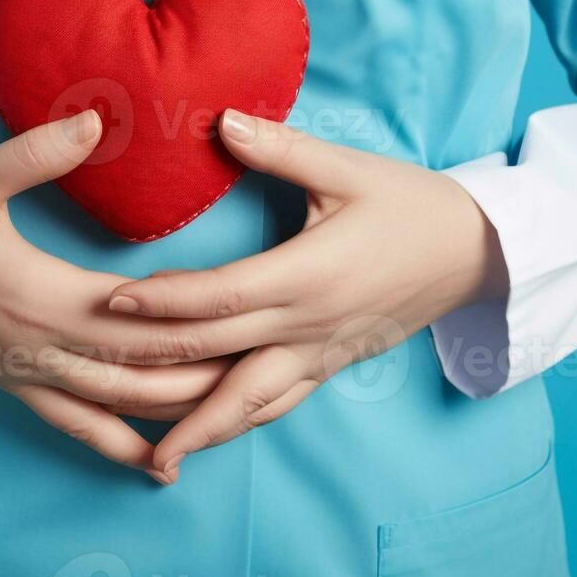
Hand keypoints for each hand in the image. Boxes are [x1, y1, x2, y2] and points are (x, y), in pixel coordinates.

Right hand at [0, 110, 232, 482]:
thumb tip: (98, 117)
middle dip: (203, 370)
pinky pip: (72, 425)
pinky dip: (117, 446)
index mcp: (37, 291)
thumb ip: (39, 152)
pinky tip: (157, 465)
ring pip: (114, 405)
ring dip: (175, 409)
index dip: (193, 318)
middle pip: (138, 368)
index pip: (135, 315)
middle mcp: (37, 342)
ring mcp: (23, 371)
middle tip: (266, 364)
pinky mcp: (11, 381)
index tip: (249, 312)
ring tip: (234, 409)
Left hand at [106, 110, 508, 479]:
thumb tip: (222, 120)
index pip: (219, 297)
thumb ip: (281, 150)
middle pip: (218, 355)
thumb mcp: (348, 169)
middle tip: (99, 380)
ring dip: (198, 427)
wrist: (477, 254)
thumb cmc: (410, 205)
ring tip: (152, 457)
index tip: (111, 302)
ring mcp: (320, 354)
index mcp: (308, 274)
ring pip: (249, 404)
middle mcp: (308, 324)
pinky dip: (239, 425)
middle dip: (155, 368)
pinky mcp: (331, 365)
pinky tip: (211, 437)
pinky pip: (279, 405)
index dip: (162, 302)